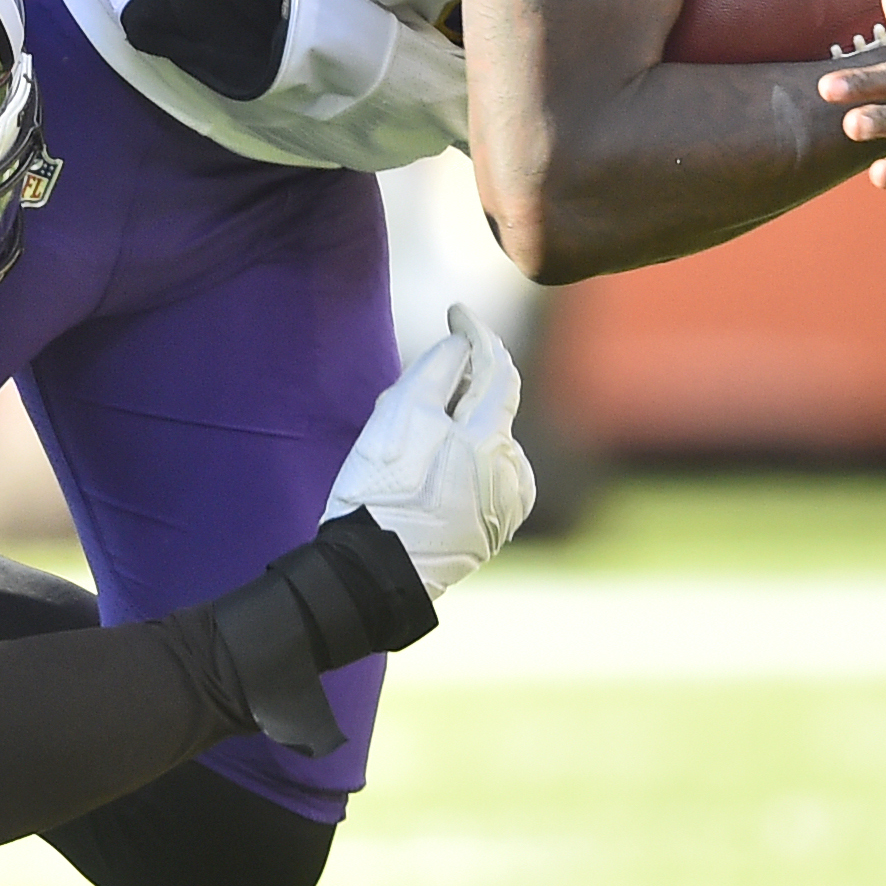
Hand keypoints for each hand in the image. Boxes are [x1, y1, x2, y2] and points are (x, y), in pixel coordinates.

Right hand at [324, 306, 534, 595]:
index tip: (456, 313)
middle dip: (451, 393)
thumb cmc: (381, 492)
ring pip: (483, 443)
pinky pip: (482, 477)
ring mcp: (508, 506)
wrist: (373, 573)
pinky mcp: (494, 530)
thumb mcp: (399, 417)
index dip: (477, 334)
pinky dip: (459, 464)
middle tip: (400, 402)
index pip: (497, 369)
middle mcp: (513, 473)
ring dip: (453, 431)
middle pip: (487, 409)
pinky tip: (423, 480)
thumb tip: (463, 347)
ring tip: (403, 451)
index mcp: (493, 443)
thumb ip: (436, 370)